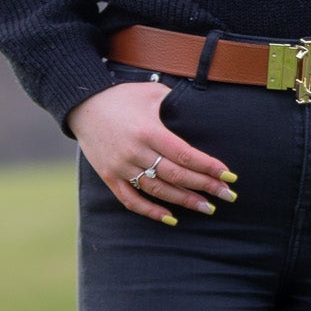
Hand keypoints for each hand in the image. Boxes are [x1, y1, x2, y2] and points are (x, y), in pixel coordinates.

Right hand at [69, 81, 237, 224]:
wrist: (82, 105)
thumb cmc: (121, 97)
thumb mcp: (151, 92)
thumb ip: (176, 103)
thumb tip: (201, 110)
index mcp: (148, 130)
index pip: (185, 155)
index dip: (209, 167)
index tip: (229, 175)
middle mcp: (135, 151)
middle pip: (176, 176)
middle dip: (205, 187)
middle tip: (228, 195)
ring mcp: (121, 167)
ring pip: (158, 191)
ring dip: (184, 201)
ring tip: (207, 208)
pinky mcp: (110, 176)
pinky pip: (131, 200)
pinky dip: (151, 211)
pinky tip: (171, 218)